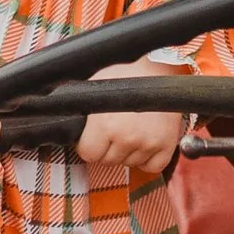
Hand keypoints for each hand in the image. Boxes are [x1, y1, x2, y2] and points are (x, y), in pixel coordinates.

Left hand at [75, 59, 184, 181]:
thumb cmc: (125, 73)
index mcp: (104, 124)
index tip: (94, 135)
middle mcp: (126, 136)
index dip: (89, 144)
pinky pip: (152, 167)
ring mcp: (148, 143)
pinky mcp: (166, 145)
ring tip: (131, 130)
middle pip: (108, 161)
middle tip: (115, 129)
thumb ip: (82, 113)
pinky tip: (145, 142)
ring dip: (128, 152)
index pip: (88, 154)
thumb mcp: (94, 89)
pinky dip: (148, 159)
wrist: (158, 66)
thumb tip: (66, 125)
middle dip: (108, 148)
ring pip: (129, 164)